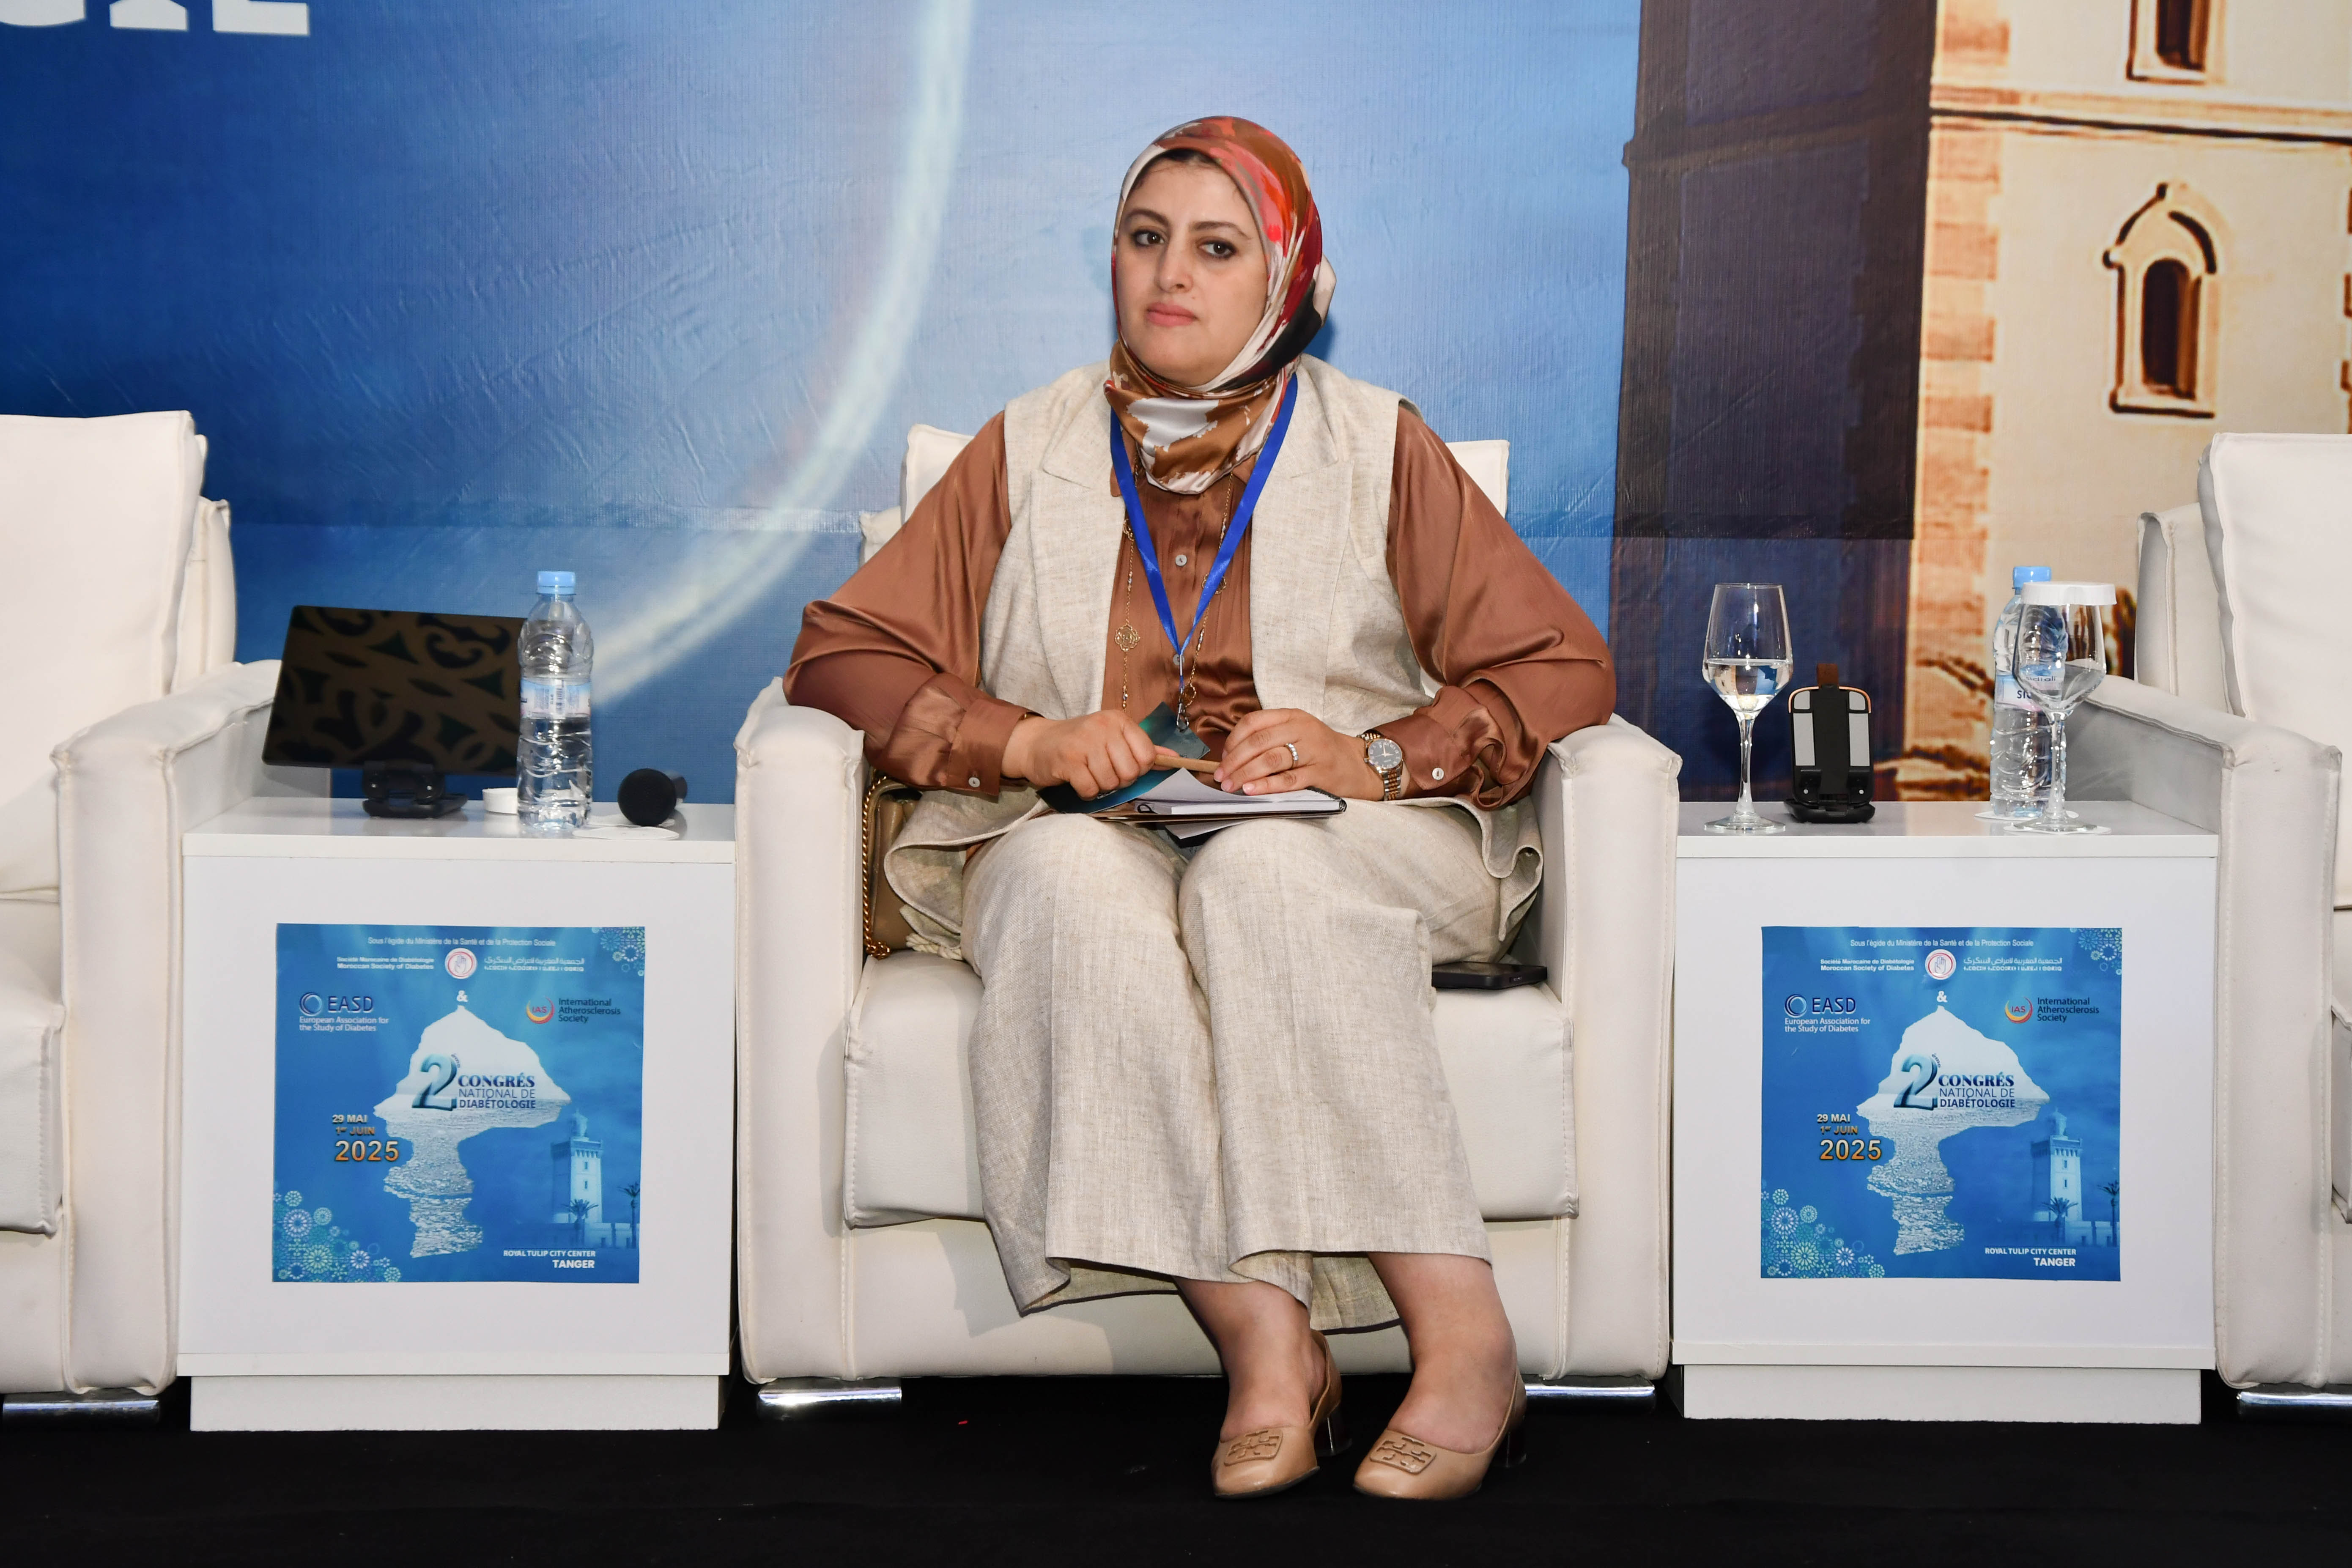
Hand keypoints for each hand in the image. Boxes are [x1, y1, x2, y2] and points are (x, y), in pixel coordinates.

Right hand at [1003, 712, 1156, 797]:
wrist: (1037, 743)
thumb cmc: (1079, 743)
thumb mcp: (1112, 738)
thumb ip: (1143, 748)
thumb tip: (1175, 759)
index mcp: (1119, 720)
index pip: (1148, 755)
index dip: (1138, 769)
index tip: (1122, 765)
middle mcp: (1103, 727)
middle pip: (1131, 772)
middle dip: (1119, 780)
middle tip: (1102, 771)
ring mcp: (1085, 743)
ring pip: (1111, 782)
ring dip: (1100, 786)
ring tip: (1088, 773)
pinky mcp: (1068, 760)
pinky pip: (1091, 789)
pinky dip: (1086, 792)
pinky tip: (1078, 781)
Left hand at [1215, 709, 1383, 799]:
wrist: (1357, 764)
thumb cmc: (1320, 750)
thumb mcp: (1297, 733)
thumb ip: (1270, 738)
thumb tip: (1231, 756)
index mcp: (1293, 716)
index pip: (1254, 722)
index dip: (1234, 740)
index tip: (1223, 757)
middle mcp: (1303, 729)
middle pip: (1259, 742)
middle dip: (1235, 760)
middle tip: (1220, 776)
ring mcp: (1313, 750)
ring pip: (1271, 759)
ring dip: (1245, 774)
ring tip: (1230, 785)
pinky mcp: (1321, 773)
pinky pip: (1289, 779)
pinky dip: (1267, 785)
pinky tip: (1251, 790)